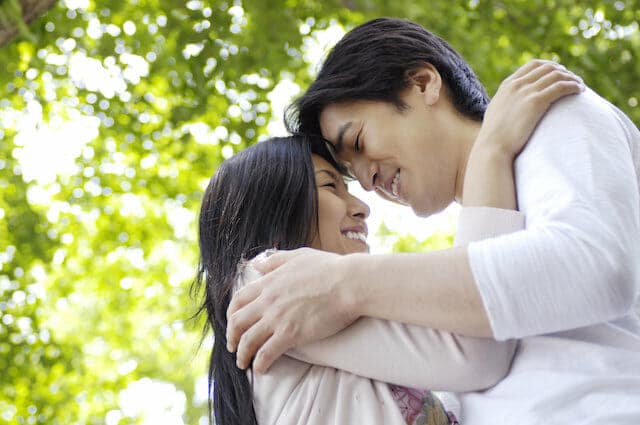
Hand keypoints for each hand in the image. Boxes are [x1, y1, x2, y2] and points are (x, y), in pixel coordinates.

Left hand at [226, 247, 358, 372]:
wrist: (349, 283)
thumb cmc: (330, 268)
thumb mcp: (299, 256)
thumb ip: (276, 260)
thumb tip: (258, 264)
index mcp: (269, 282)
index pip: (239, 299)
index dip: (232, 314)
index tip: (233, 323)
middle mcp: (268, 300)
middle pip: (237, 322)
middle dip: (232, 337)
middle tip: (233, 347)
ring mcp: (277, 318)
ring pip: (247, 340)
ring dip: (242, 354)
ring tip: (244, 363)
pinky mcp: (290, 334)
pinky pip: (266, 353)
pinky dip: (259, 363)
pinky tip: (261, 369)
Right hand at [477, 59, 584, 157]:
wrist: (492, 146)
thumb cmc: (494, 137)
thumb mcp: (497, 113)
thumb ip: (507, 104)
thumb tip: (513, 108)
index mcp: (508, 85)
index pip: (533, 65)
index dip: (550, 66)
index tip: (560, 73)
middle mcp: (517, 84)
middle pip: (548, 67)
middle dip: (564, 71)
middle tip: (573, 80)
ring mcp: (526, 92)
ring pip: (556, 75)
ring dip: (572, 78)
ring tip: (580, 86)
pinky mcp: (536, 102)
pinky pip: (560, 87)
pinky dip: (573, 86)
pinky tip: (580, 91)